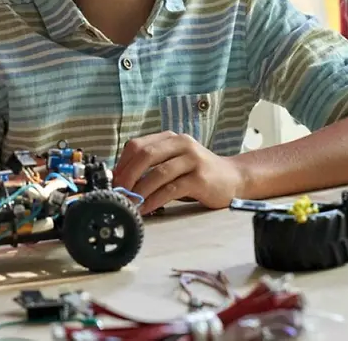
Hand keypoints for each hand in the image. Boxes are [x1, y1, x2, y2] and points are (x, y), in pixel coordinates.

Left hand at [112, 131, 244, 213]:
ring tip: (129, 205)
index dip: (122, 164)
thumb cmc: (198, 173)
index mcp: (171, 138)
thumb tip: (119, 178)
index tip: (113, 182)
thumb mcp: (174, 162)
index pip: (137, 145)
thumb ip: (151, 166)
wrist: (234, 178)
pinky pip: (171, 189)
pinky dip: (155, 200)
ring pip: (157, 173)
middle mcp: (181, 144)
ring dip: (139, 191)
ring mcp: (192, 159)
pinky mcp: (200, 178)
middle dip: (127, 176)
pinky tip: (147, 209)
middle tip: (118, 194)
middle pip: (145, 155)